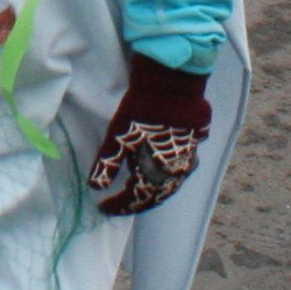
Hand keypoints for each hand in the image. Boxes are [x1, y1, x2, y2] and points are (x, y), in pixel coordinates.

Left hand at [87, 53, 211, 215]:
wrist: (173, 81)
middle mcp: (178, 171)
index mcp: (159, 173)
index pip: (137, 199)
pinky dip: (166, 175)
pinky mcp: (195, 143)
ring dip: (154, 191)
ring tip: (138, 192)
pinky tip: (159, 170)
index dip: (119, 206)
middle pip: (156, 196)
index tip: (104, 208)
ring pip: (171, 184)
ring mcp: (190, 157)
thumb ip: (108, 164)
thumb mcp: (118, 135)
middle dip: (137, 202)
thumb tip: (95, 187)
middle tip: (120, 204)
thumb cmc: (143, 109)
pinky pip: (180, 168)